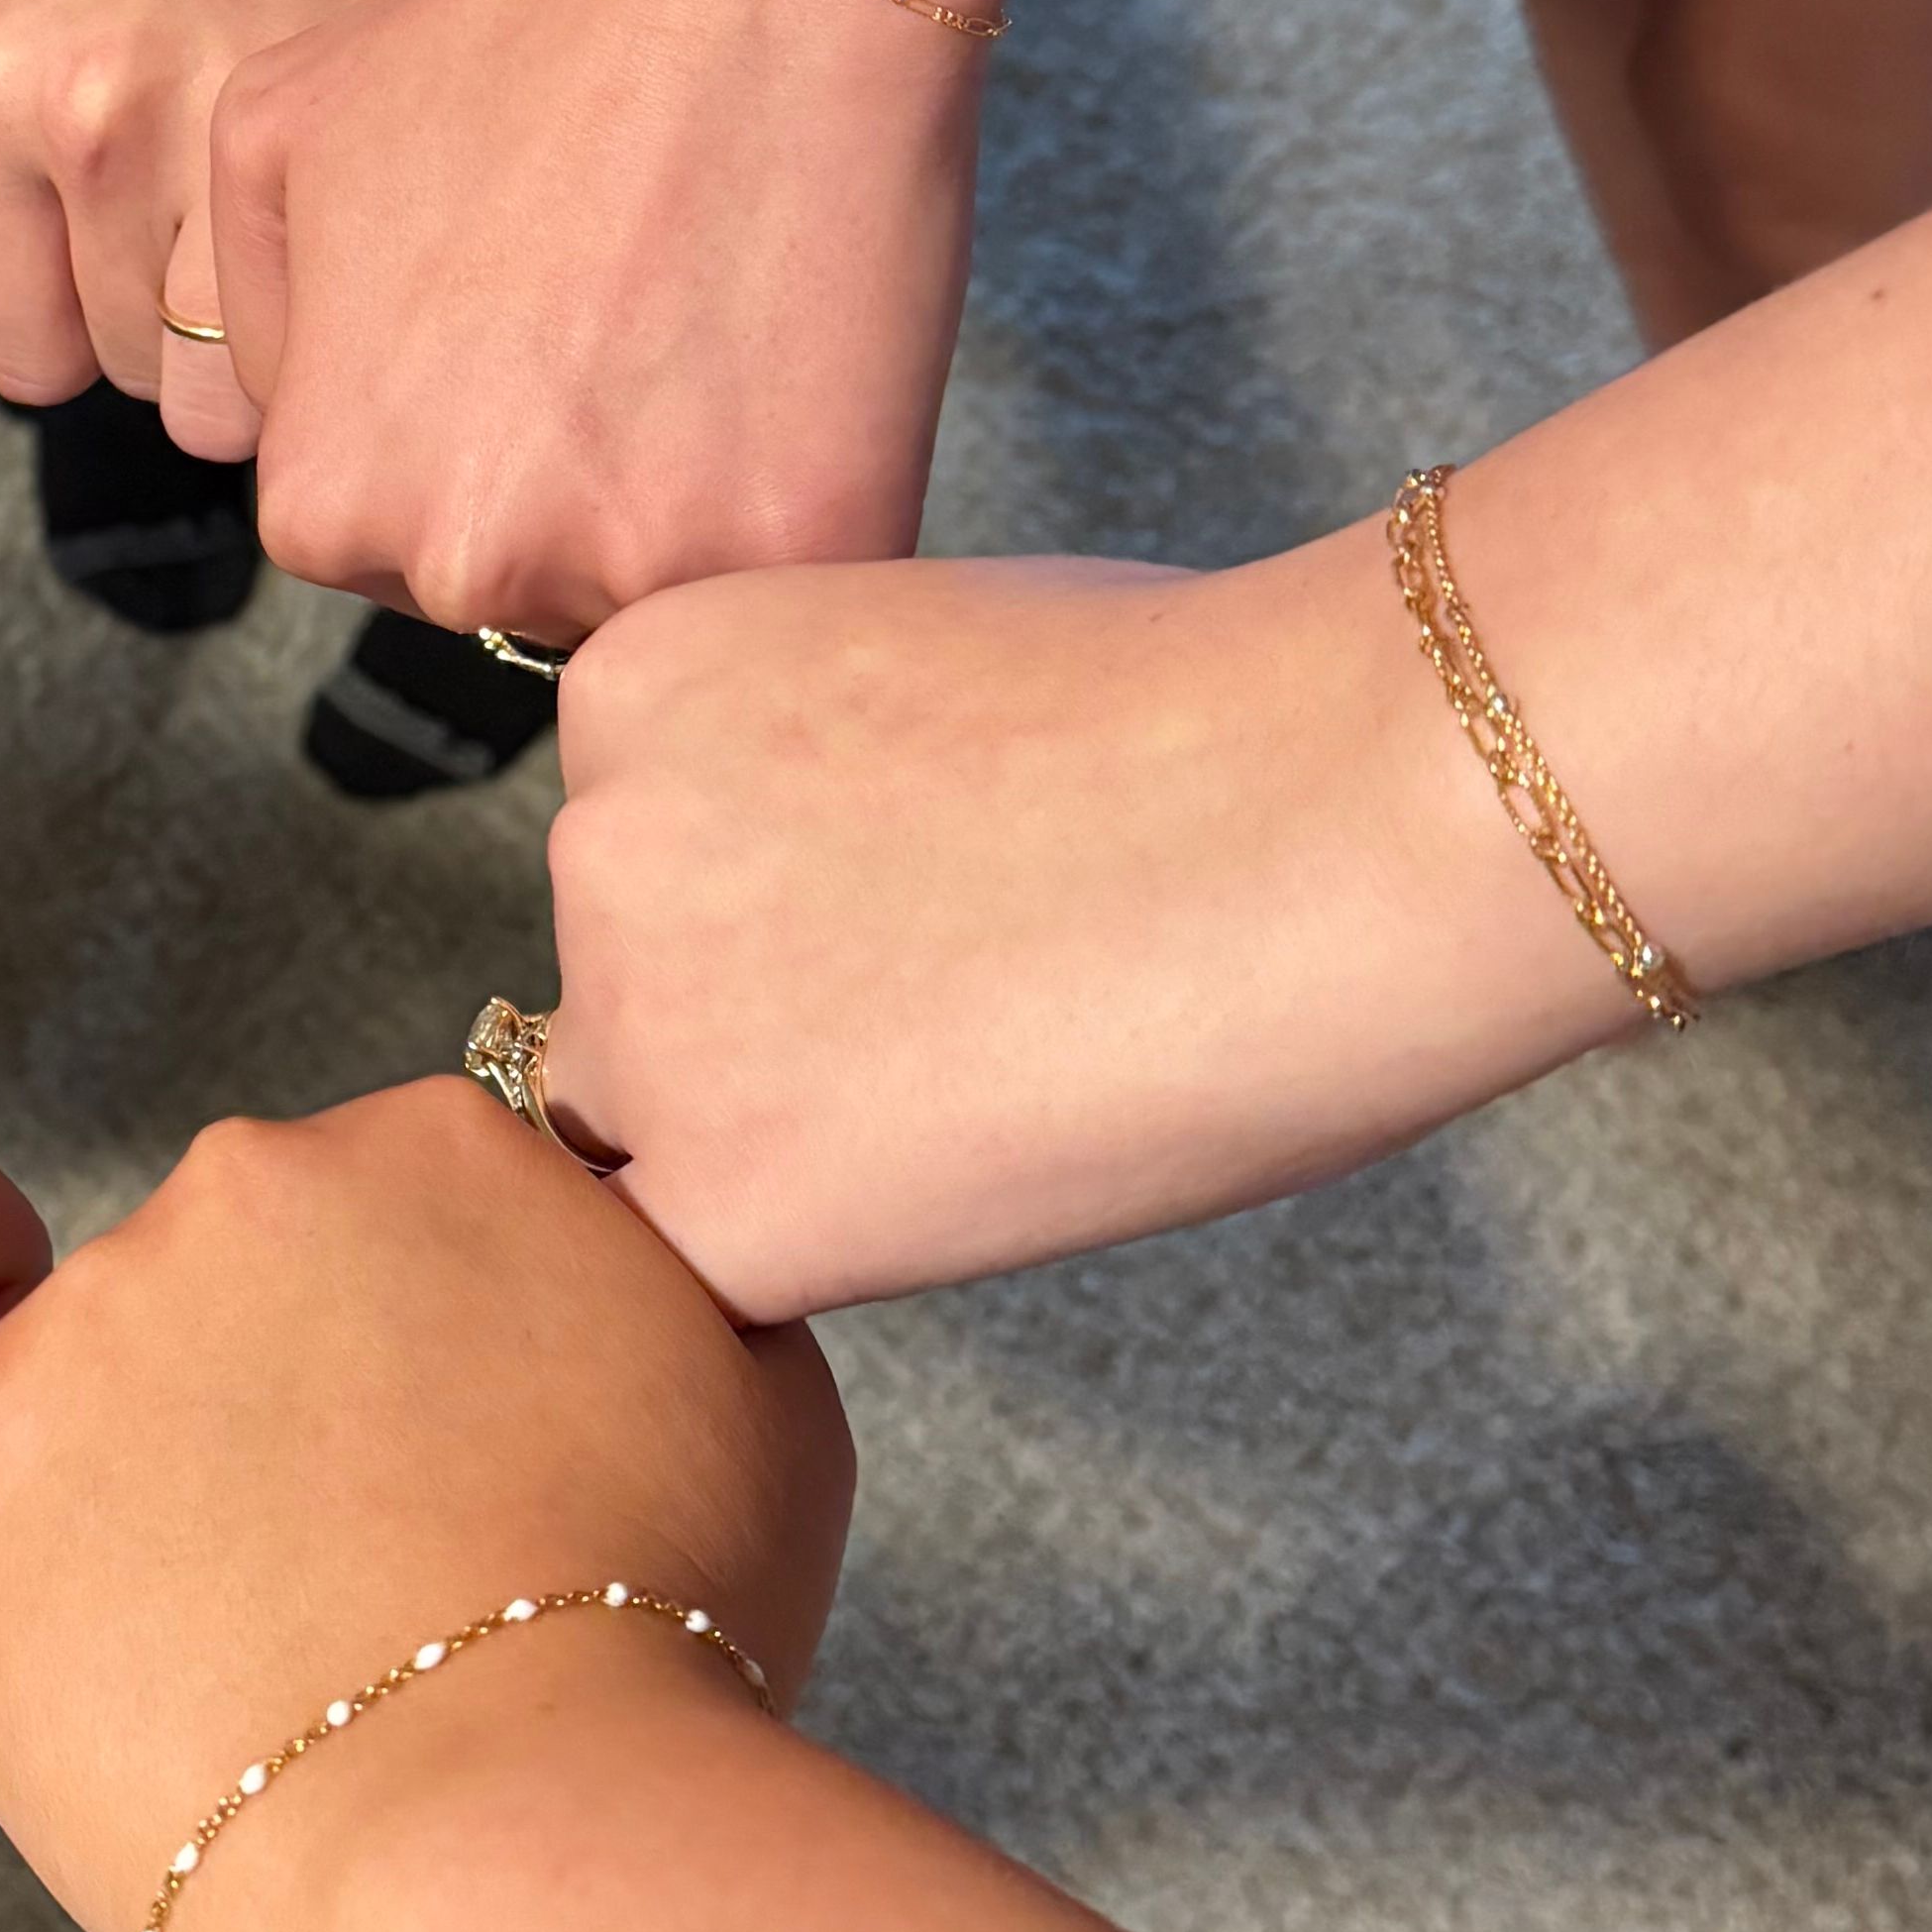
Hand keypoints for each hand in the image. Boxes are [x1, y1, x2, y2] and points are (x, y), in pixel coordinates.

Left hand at [0, 1081, 846, 1931]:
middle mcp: (255, 1175)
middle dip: (278, 1406)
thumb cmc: (657, 1653)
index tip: (449, 1472)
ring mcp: (95, 1306)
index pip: (397, 1206)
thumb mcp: (755, 1403)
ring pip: (86, 1363)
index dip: (422, 1353)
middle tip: (345, 1579)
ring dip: (133, 1472)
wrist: (504, 1843)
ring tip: (229, 1650)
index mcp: (445, 1142)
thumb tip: (608, 1271)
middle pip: (237, 1273)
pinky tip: (1, 1563)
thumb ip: (645, 1288)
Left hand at [207, 0, 985, 637]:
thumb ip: (234, 320)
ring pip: (646, 587)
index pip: (372, 534)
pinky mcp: (805, 545)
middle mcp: (463, 567)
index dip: (448, 426)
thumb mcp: (271, 143)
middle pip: (510, 578)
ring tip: (706, 329)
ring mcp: (636, 571)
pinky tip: (798, 356)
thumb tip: (277, 427)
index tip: (515, 326)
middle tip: (619, 320)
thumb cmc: (521, 25)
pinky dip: (802, 492)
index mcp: (324, 502)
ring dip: (678, 502)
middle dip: (556, 480)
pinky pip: (787, 571)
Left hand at [542, 550, 1645, 1319]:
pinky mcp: (724, 1200)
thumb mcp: (920, 659)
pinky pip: (729, 1272)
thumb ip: (809, 770)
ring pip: (670, 1141)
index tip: (923, 903)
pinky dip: (839, 1249)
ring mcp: (643, 1026)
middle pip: (632, 999)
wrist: (1335, 815)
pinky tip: (981, 1162)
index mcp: (634, 688)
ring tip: (998, 1064)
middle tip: (964, 1001)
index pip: (645, 855)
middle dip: (767, 1023)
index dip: (789, 904)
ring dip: (792, 1139)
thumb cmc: (1204, 719)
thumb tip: (805, 879)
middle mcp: (595, 844)